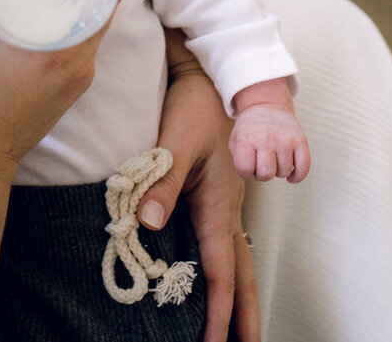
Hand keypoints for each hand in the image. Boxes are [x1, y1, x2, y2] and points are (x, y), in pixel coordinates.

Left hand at [138, 49, 259, 341]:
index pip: (219, 270)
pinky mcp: (216, 194)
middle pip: (240, 275)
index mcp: (219, 206)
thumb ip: (161, 184)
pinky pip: (226, 244)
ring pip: (237, 260)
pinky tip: (217, 280)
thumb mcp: (173, 143)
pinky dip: (227, 270)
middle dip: (243, 316)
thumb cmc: (195, 106)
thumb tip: (148, 223)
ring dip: (238, 297)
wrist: (214, 75)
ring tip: (240, 331)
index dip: (215, 309)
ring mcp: (225, 204)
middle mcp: (227, 210)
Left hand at [229, 104, 309, 183]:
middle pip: (266, 174)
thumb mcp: (235, 140)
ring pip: (284, 172)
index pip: (245, 169)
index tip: (248, 165)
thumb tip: (249, 174)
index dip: (245, 172)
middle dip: (262, 175)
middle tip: (261, 165)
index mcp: (246, 139)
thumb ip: (238, 159)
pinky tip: (291, 176)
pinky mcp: (301, 140)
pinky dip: (298, 176)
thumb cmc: (249, 129)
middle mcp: (266, 139)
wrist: (267, 106)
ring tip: (274, 160)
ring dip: (278, 172)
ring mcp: (285, 140)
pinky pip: (303, 167)